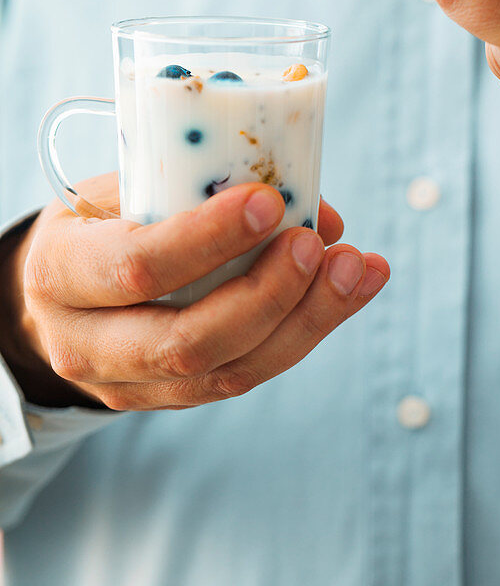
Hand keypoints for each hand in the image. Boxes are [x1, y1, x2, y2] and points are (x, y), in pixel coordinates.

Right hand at [1, 173, 388, 409]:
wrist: (56, 298)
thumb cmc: (95, 225)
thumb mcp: (115, 189)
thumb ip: (191, 186)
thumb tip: (303, 200)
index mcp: (61, 273)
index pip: (137, 265)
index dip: (208, 238)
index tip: (269, 201)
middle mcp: (87, 344)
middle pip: (187, 341)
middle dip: (267, 293)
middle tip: (319, 245)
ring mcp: (130, 385)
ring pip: (229, 370)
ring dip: (306, 319)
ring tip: (357, 268)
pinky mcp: (173, 399)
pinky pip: (246, 374)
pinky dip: (306, 331)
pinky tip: (350, 291)